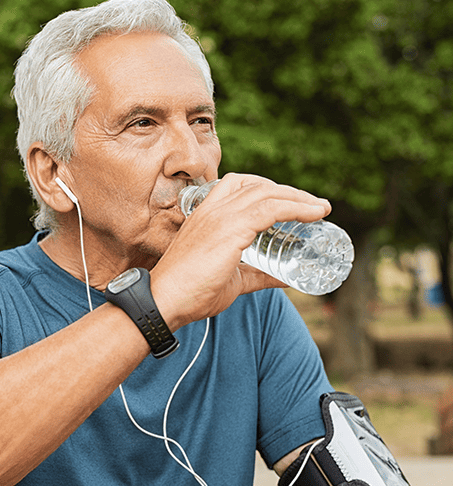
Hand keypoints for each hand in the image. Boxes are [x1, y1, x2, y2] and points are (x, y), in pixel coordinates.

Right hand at [150, 173, 330, 326]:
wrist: (165, 300)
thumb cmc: (191, 292)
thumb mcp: (232, 279)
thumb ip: (258, 275)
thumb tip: (289, 279)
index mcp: (206, 214)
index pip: (239, 185)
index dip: (268, 188)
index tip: (292, 201)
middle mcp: (213, 209)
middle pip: (258, 185)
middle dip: (290, 191)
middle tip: (314, 206)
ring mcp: (221, 217)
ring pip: (268, 193)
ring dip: (299, 197)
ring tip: (320, 209)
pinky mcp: (230, 230)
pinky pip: (271, 209)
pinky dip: (296, 208)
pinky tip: (314, 214)